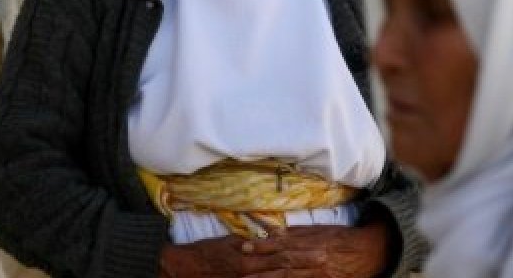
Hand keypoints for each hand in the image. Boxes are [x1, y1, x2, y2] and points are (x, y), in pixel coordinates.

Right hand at [158, 232, 331, 277]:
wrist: (184, 268)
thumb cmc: (205, 253)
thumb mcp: (228, 242)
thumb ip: (249, 243)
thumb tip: (269, 238)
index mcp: (250, 254)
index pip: (282, 251)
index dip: (302, 251)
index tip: (321, 248)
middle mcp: (252, 268)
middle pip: (285, 265)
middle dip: (307, 263)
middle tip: (328, 259)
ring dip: (299, 275)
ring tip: (319, 272)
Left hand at [239, 223, 389, 277]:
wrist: (367, 252)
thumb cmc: (340, 239)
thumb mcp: (318, 230)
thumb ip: (296, 233)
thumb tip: (274, 232)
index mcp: (310, 242)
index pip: (281, 244)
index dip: (262, 246)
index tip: (244, 246)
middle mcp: (313, 258)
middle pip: (281, 263)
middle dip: (259, 266)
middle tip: (239, 268)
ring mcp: (318, 273)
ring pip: (288, 277)